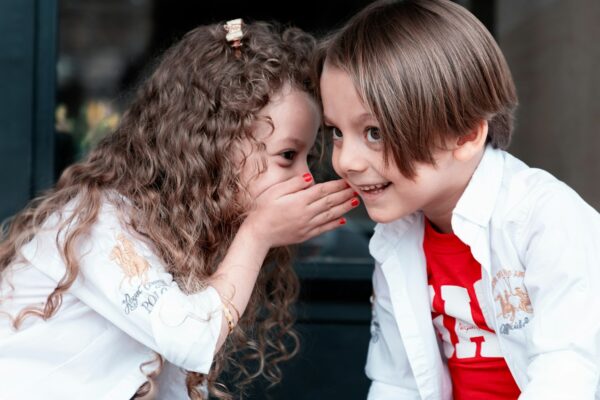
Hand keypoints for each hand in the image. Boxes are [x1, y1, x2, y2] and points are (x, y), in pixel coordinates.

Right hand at [243, 173, 358, 247]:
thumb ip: (294, 184)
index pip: (323, 190)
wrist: (258, 234)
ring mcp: (307, 225)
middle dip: (345, 195)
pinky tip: (343, 220)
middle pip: (330, 202)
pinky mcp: (305, 235)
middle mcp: (306, 213)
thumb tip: (310, 178)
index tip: (347, 181)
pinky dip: (334, 224)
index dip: (337, 186)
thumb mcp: (274, 191)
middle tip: (358, 189)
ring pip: (330, 215)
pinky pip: (324, 229)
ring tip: (355, 202)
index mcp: (299, 200)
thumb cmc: (262, 209)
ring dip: (344, 208)